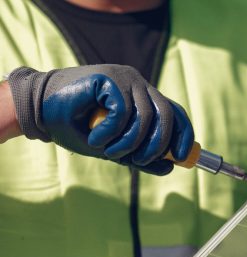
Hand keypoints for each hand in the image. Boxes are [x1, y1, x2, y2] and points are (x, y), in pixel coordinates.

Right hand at [7, 65, 193, 174]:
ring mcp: (125, 78)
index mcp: (144, 98)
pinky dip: (111, 133)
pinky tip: (96, 139)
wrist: (40, 111)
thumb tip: (171, 167)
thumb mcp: (115, 148)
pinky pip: (123, 112)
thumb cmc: (78, 128)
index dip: (184, 135)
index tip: (182, 158)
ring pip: (146, 117)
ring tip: (108, 152)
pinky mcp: (109, 77)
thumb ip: (141, 156)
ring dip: (129, 143)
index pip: (175, 113)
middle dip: (157, 145)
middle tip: (138, 160)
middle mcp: (139, 85)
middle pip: (167, 115)